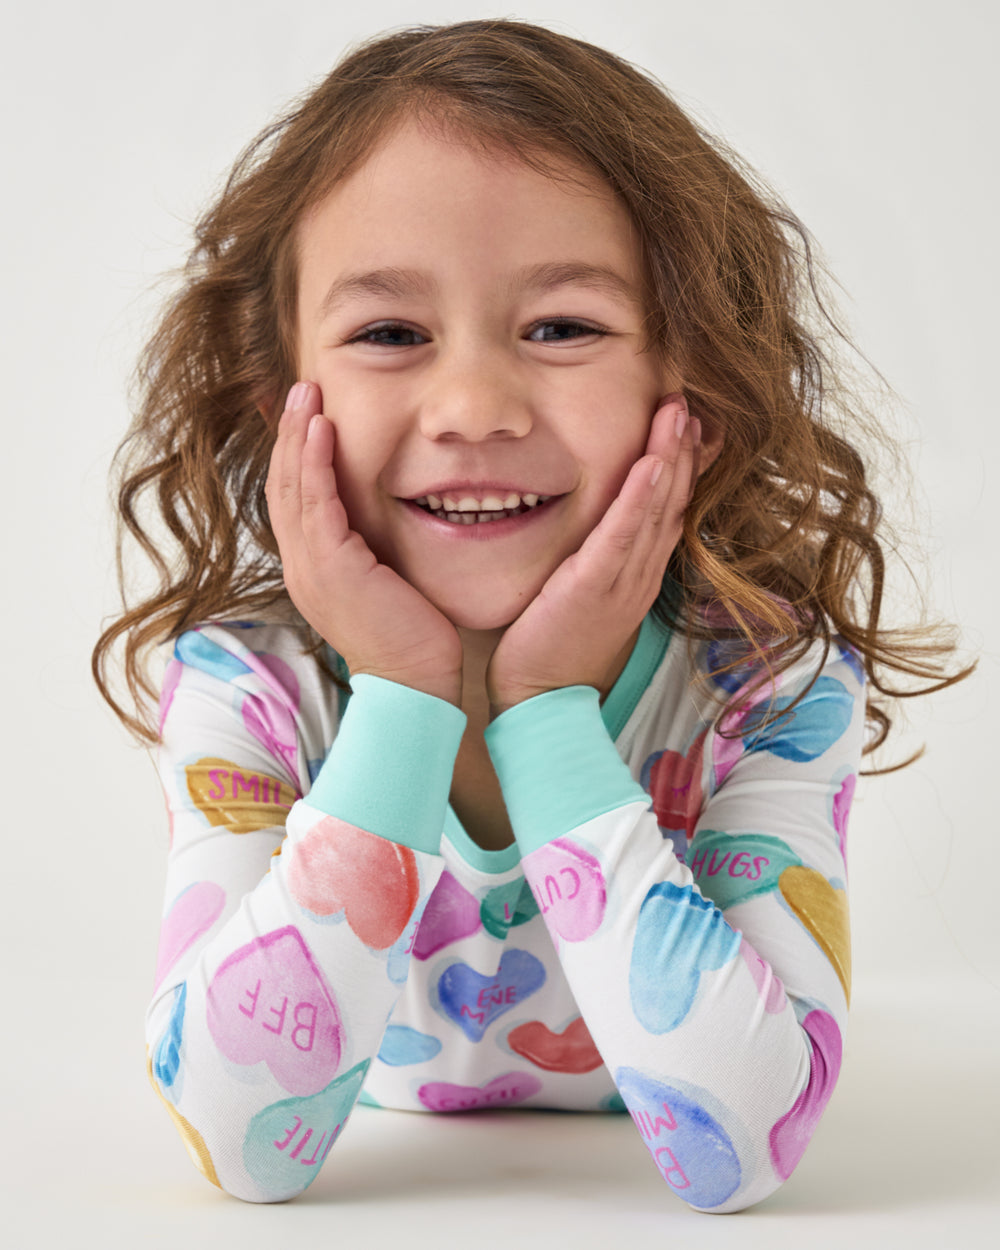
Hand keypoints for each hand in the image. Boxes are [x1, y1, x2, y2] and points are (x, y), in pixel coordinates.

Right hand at [265, 382, 463, 704]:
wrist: (415, 686)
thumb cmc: (412, 639)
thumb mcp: (387, 583)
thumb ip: (375, 549)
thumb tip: (385, 520)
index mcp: (312, 570)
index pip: (293, 500)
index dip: (293, 454)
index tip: (303, 414)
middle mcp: (301, 566)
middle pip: (281, 485)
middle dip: (287, 433)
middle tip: (299, 389)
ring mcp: (310, 568)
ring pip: (291, 488)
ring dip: (295, 435)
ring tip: (304, 392)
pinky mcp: (331, 568)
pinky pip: (315, 504)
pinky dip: (313, 463)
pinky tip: (320, 429)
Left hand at [486, 396, 698, 713]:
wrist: (540, 701)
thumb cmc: (551, 649)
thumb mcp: (579, 595)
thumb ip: (590, 561)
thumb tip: (587, 529)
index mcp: (636, 575)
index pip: (665, 510)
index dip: (678, 465)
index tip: (684, 423)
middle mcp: (639, 575)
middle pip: (671, 502)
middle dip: (681, 448)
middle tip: (686, 401)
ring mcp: (623, 582)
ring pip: (657, 510)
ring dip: (670, 458)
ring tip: (679, 413)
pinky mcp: (595, 588)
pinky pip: (624, 535)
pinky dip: (641, 497)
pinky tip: (652, 463)